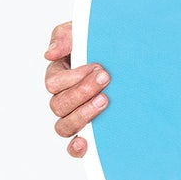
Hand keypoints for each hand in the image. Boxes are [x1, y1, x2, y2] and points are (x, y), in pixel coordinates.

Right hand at [44, 20, 108, 157]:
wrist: (131, 58)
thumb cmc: (102, 46)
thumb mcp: (82, 32)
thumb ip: (65, 36)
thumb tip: (49, 54)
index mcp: (59, 76)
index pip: (54, 83)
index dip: (73, 77)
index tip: (98, 66)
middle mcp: (63, 99)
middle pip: (58, 105)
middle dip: (82, 92)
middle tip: (106, 78)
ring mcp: (74, 117)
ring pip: (64, 126)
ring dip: (83, 115)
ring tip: (105, 101)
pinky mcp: (88, 132)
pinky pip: (74, 146)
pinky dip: (76, 147)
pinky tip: (86, 142)